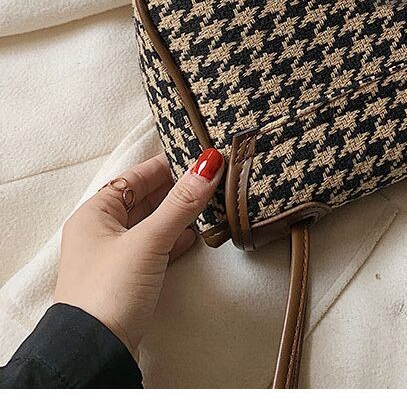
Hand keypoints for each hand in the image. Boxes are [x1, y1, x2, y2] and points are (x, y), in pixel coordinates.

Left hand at [54, 148, 224, 356]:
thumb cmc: (110, 290)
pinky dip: (174, 239)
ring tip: (209, 202)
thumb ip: (180, 203)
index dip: (164, 165)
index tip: (195, 156)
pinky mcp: (128, 279)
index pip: (133, 177)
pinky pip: (155, 248)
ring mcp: (114, 257)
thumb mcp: (148, 241)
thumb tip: (208, 165)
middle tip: (209, 178)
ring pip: (151, 224)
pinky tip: (194, 235)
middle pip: (144, 199)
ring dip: (178, 214)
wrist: (95, 352)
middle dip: (175, 189)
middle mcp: (101, 232)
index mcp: (95, 214)